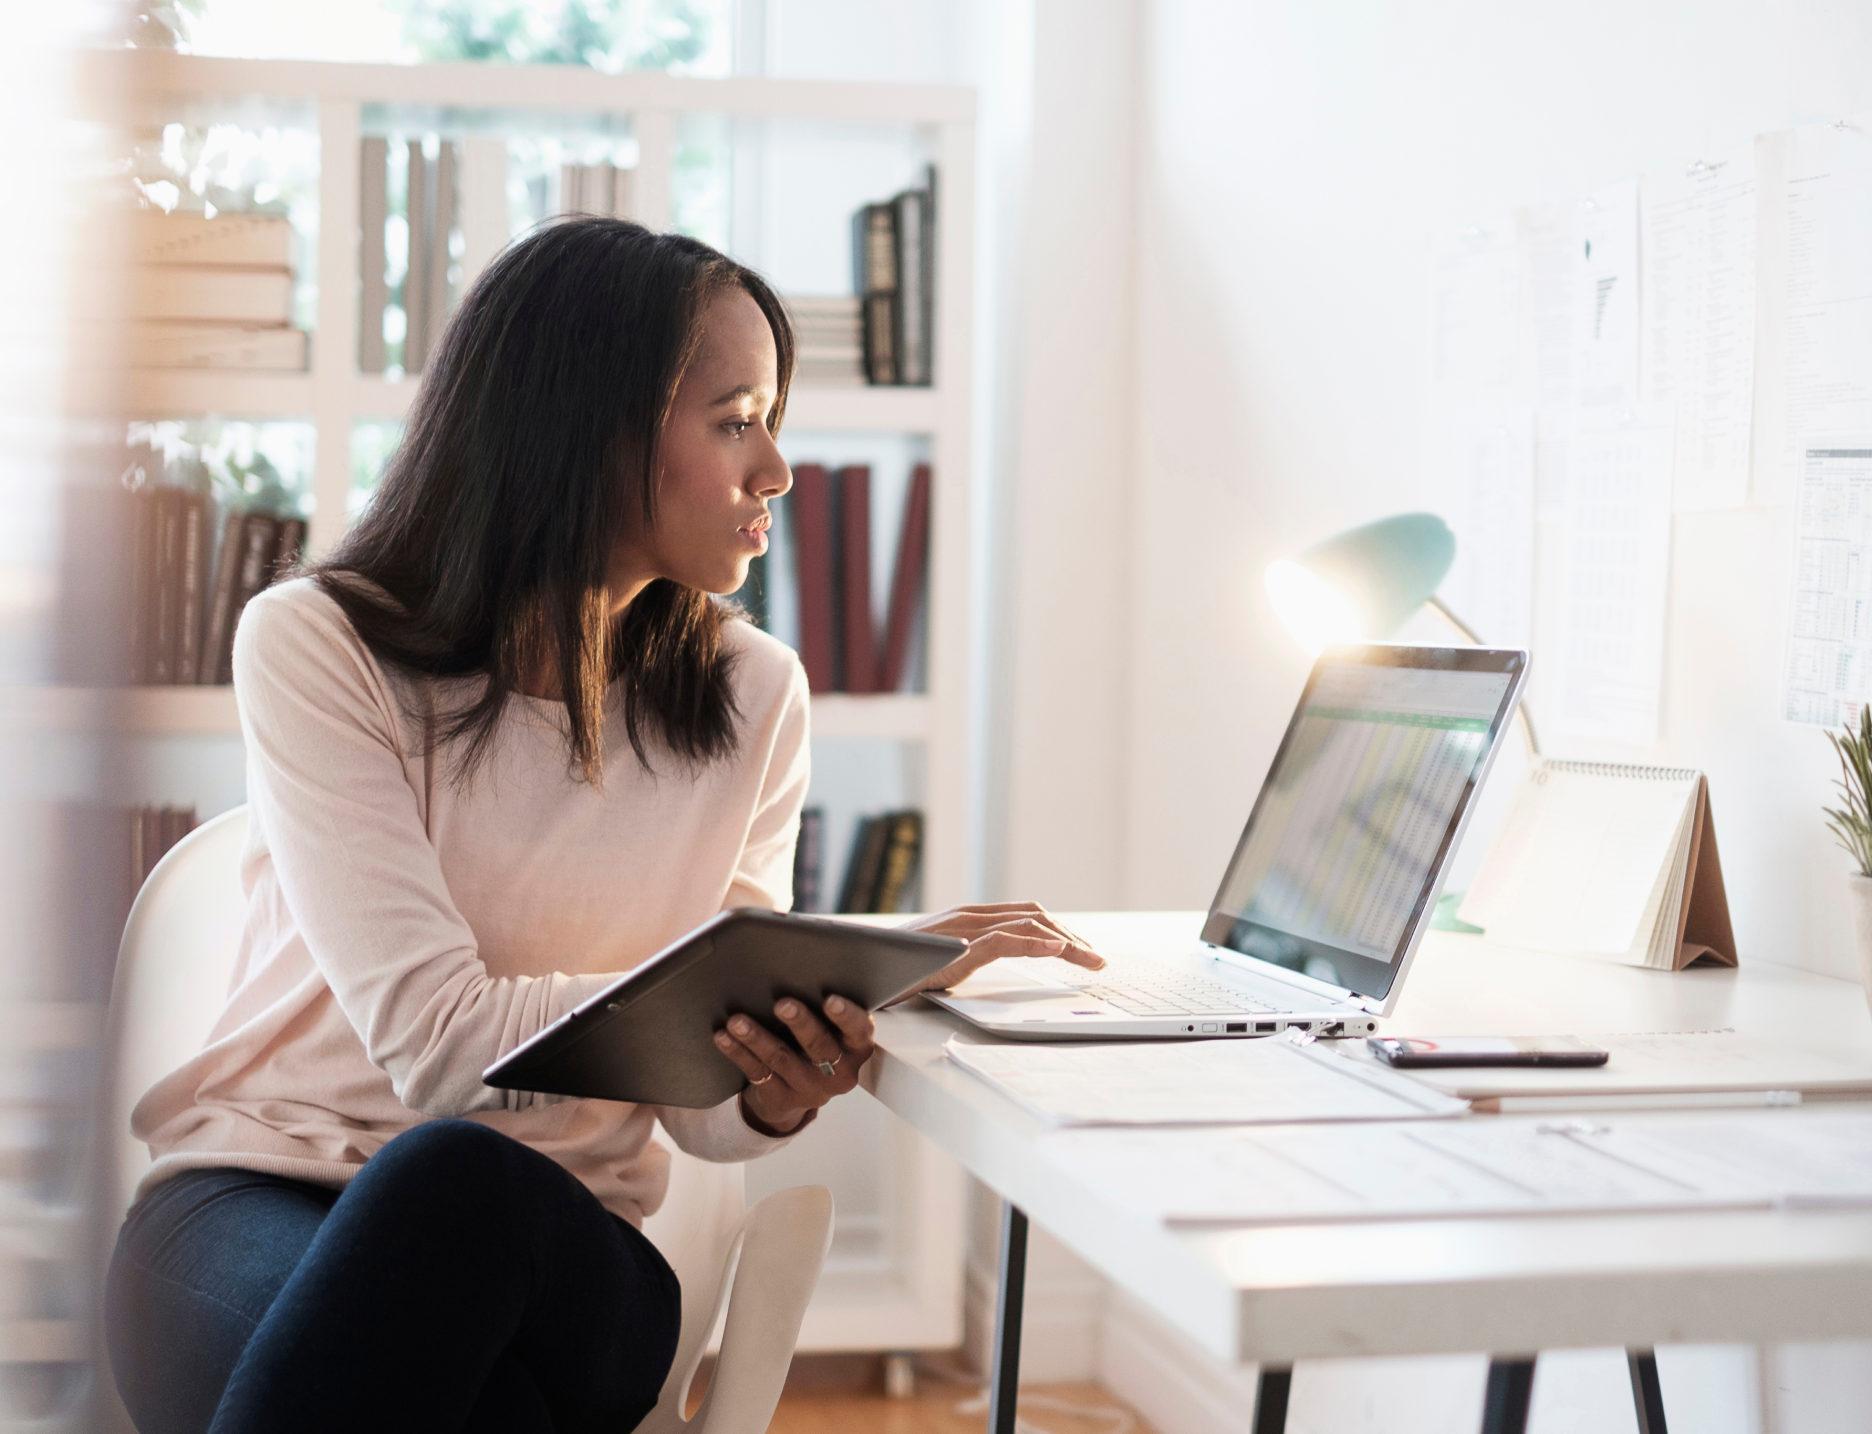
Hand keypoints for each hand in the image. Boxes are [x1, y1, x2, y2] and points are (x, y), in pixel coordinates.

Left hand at [714, 994, 875, 1135]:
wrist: (798, 1092)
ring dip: (757, 1037)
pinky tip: (725, 1037)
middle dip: (800, 1022)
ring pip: (781, 1059)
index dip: (847, 1016)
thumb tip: (802, 964)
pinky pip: (758, 1072)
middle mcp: (839, 1072)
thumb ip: (825, 1007)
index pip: (859, 1030)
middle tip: (782, 1004)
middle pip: (818, 1045)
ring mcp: (810, 1089)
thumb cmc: (817, 1044)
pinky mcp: (783, 1099)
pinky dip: (739, 1052)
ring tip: (738, 1021)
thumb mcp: (833, 1031)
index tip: (830, 1000)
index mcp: (857, 1048)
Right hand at [895, 903, 1104, 995]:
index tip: (1083, 953)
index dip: (1060, 932)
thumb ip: (964, 955)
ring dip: (1067, 943)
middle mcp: (969, 916)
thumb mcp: (938, 960)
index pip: (1026, 916)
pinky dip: (1037, 945)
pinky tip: (1058, 953)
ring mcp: (963, 928)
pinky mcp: (957, 947)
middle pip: (1036, 917)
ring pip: (1029, 925)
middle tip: (1096, 961)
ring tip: (1090, 961)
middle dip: (1072, 937)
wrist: (856, 969)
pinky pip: (1005, 940)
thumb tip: (983, 963)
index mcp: (968, 918)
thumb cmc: (892, 968)